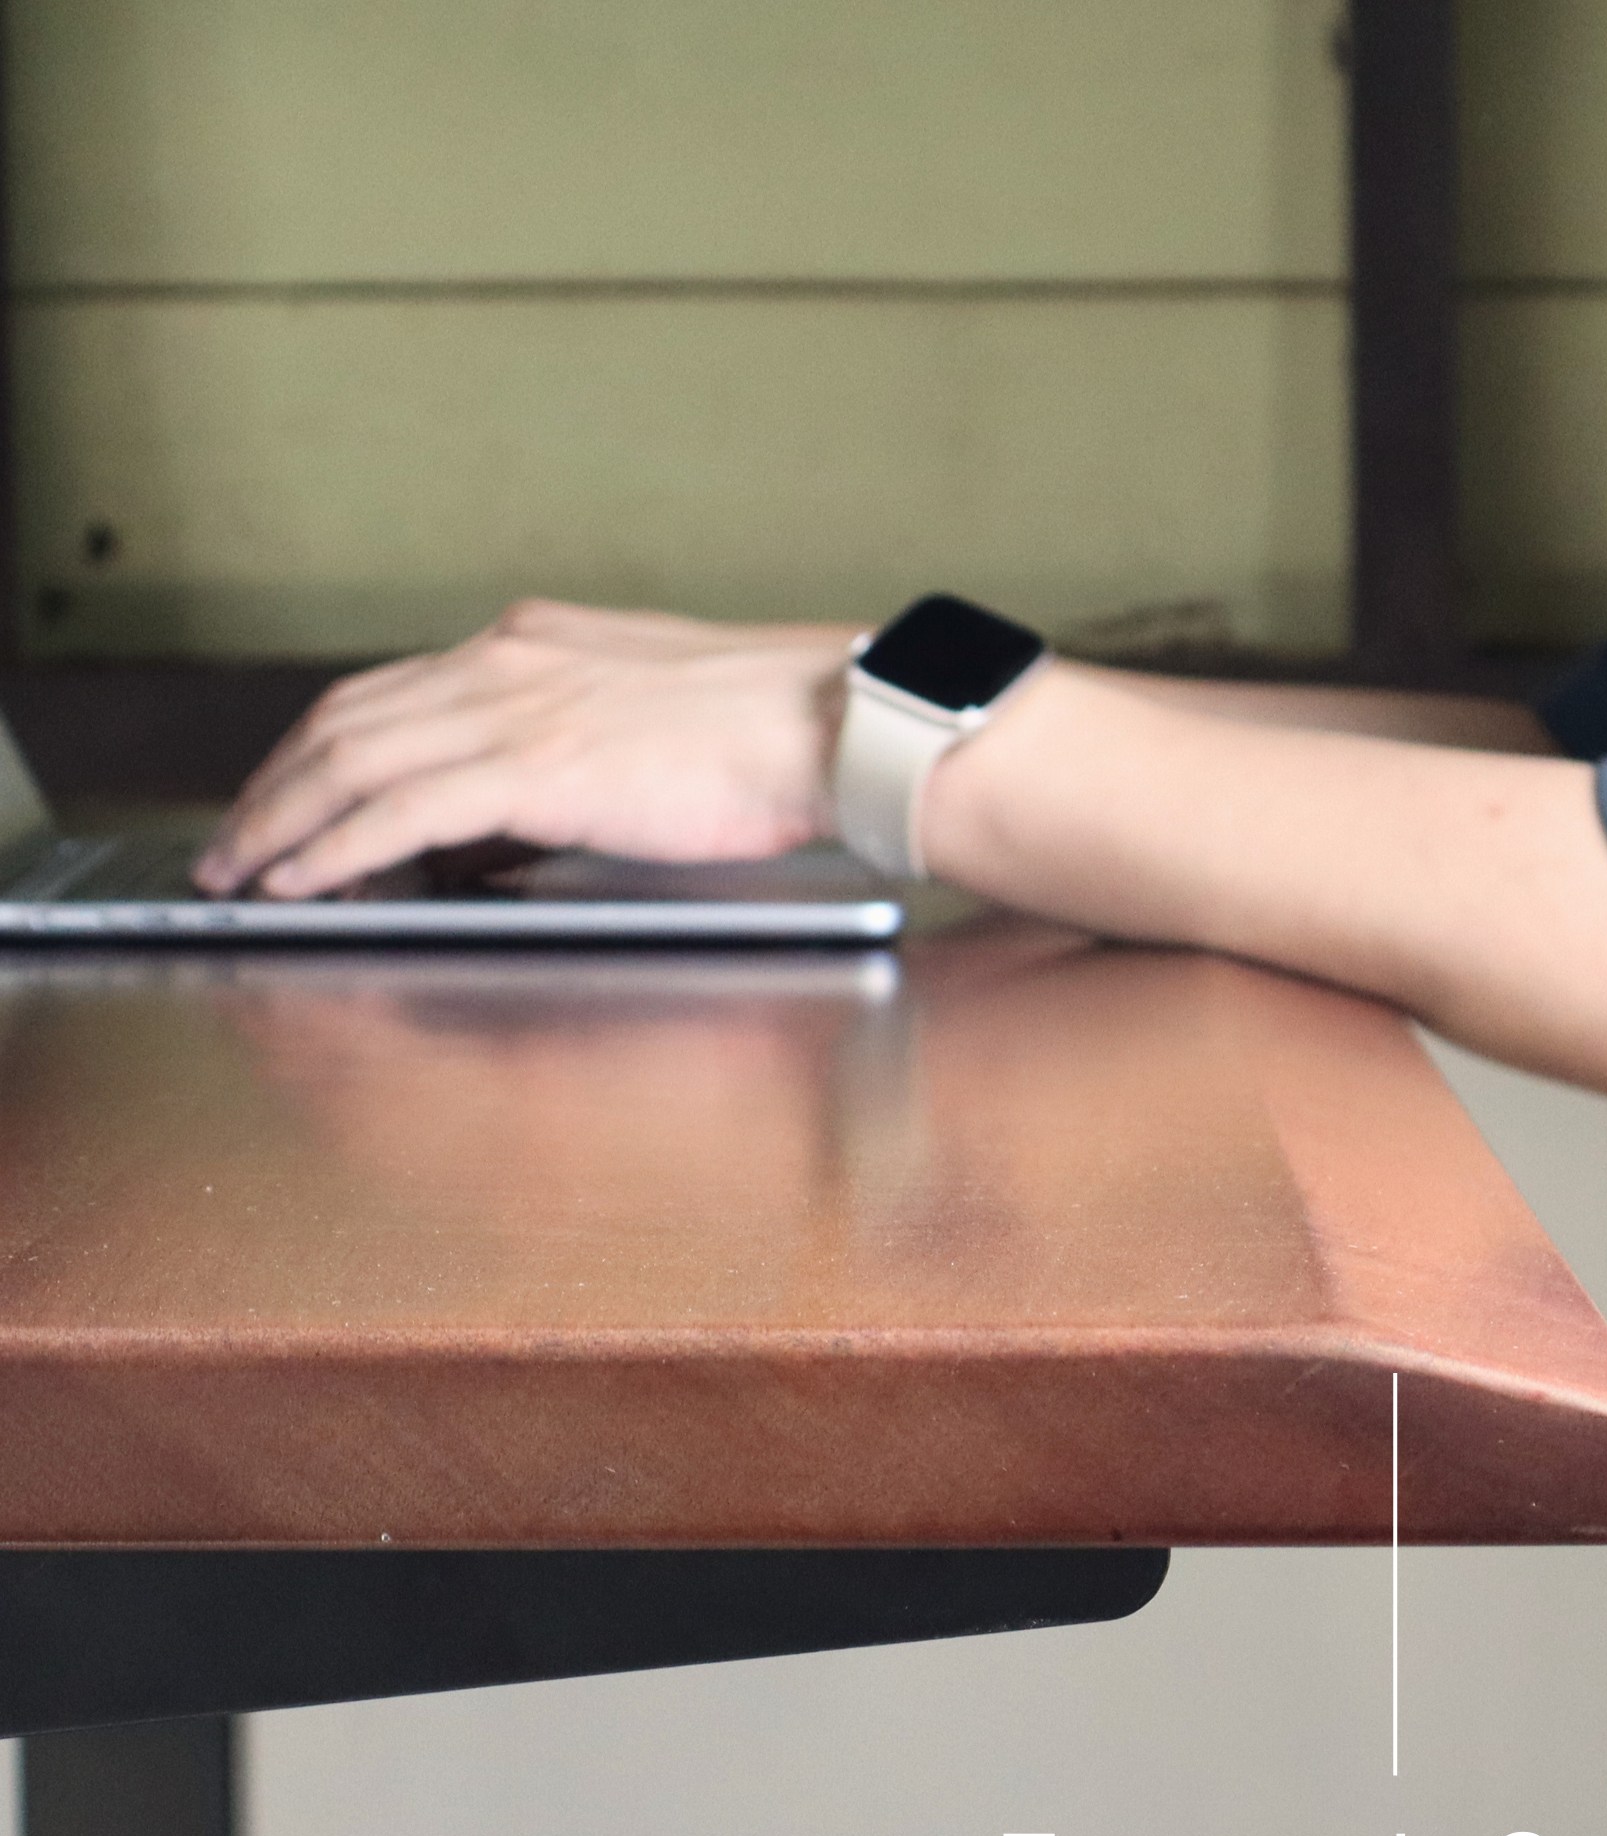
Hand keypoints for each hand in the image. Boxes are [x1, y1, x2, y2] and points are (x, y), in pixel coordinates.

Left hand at [195, 600, 859, 896]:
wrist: (835, 725)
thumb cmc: (774, 737)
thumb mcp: (646, 718)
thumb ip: (569, 744)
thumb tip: (518, 814)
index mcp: (533, 642)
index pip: (388, 691)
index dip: (319, 749)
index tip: (285, 794)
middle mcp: (505, 659)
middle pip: (344, 718)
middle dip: (272, 786)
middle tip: (230, 843)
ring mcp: (515, 705)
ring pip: (350, 758)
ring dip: (280, 820)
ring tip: (239, 872)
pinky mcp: (533, 763)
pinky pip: (396, 808)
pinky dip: (333, 846)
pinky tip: (300, 879)